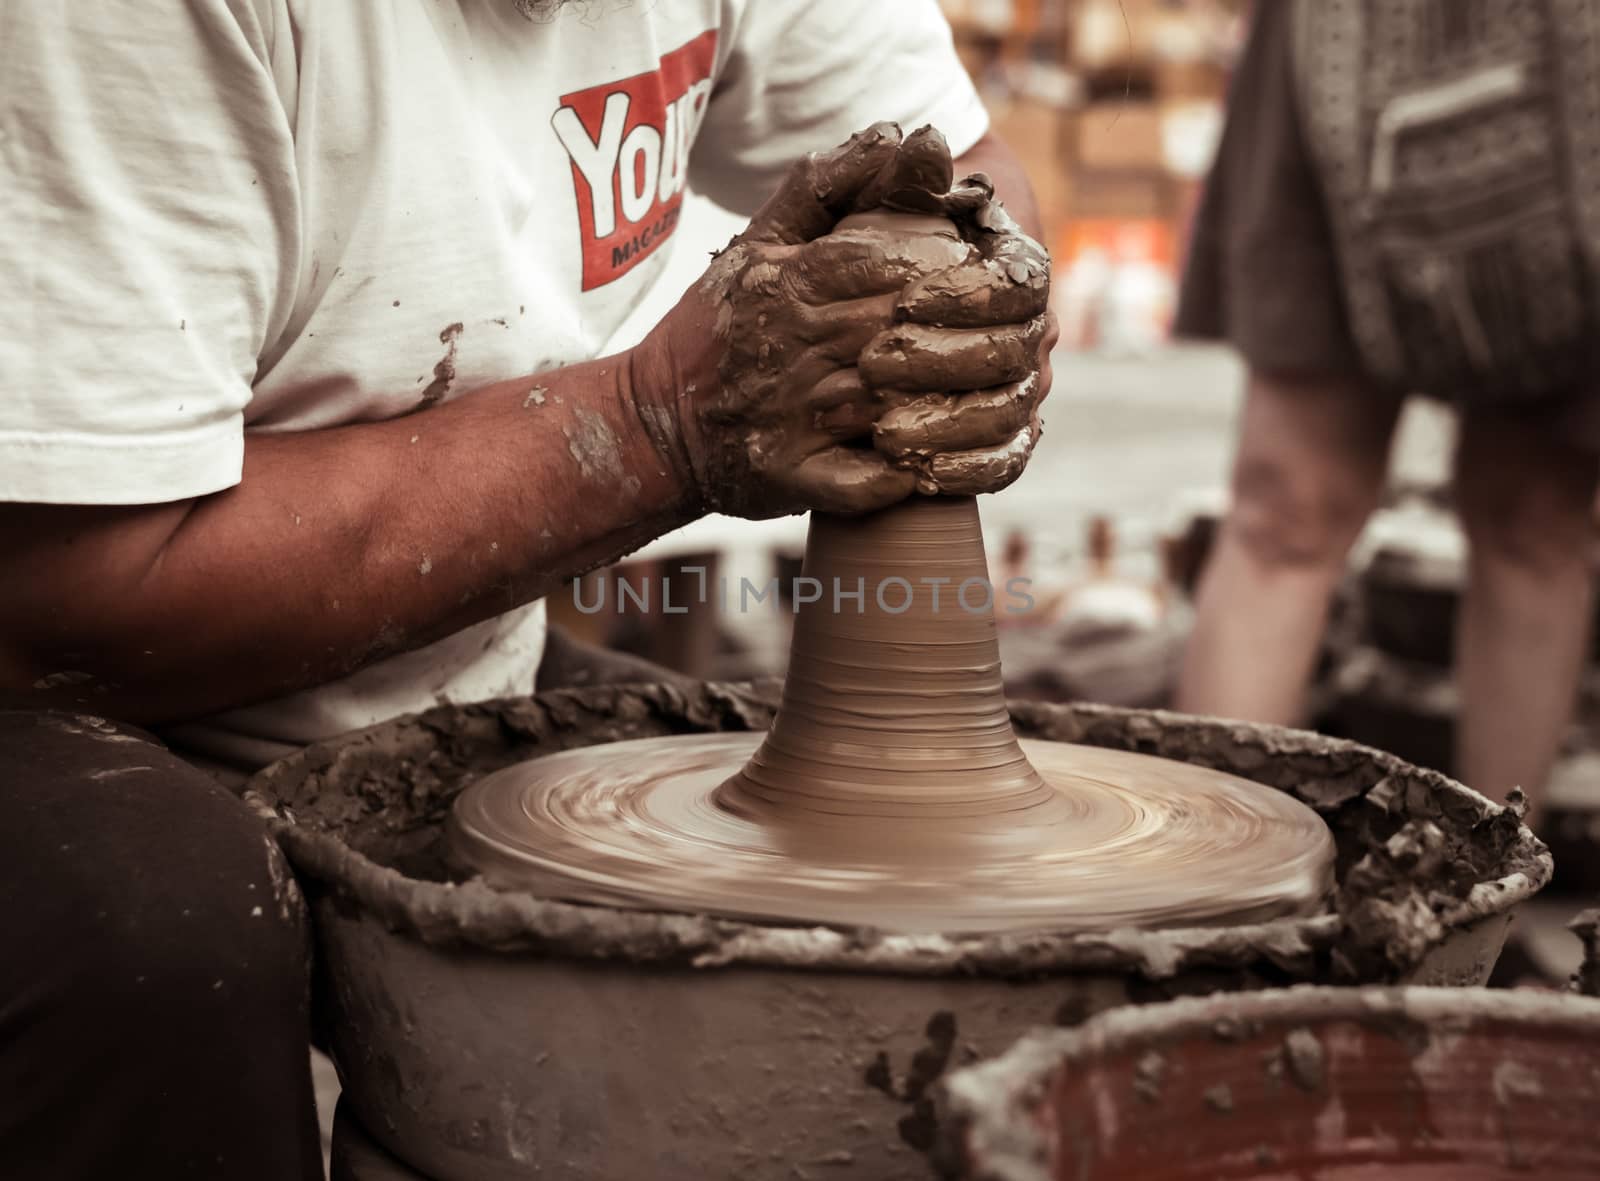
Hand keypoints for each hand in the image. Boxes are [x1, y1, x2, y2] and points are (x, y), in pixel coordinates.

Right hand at [631, 124, 1051, 518]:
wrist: (654, 424)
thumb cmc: (718, 328)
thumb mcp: (762, 242)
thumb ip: (833, 185)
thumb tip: (913, 136)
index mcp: (798, 285)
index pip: (899, 266)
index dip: (961, 273)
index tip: (1007, 279)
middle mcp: (799, 347)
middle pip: (912, 335)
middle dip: (979, 338)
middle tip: (1034, 340)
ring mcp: (796, 417)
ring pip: (903, 410)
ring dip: (967, 411)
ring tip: (1017, 404)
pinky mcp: (792, 476)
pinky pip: (870, 484)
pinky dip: (916, 480)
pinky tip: (958, 467)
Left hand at [860, 182, 1053, 495]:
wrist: (875, 305)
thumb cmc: (883, 244)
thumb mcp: (878, 210)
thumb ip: (898, 177)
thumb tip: (920, 142)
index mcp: (1018, 272)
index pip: (1018, 285)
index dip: (967, 295)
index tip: (906, 298)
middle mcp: (1031, 332)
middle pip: (1013, 354)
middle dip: (943, 362)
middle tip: (874, 364)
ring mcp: (1021, 389)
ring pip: (1009, 414)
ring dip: (948, 423)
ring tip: (883, 429)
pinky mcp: (1003, 440)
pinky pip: (1003, 463)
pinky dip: (966, 470)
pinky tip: (917, 474)